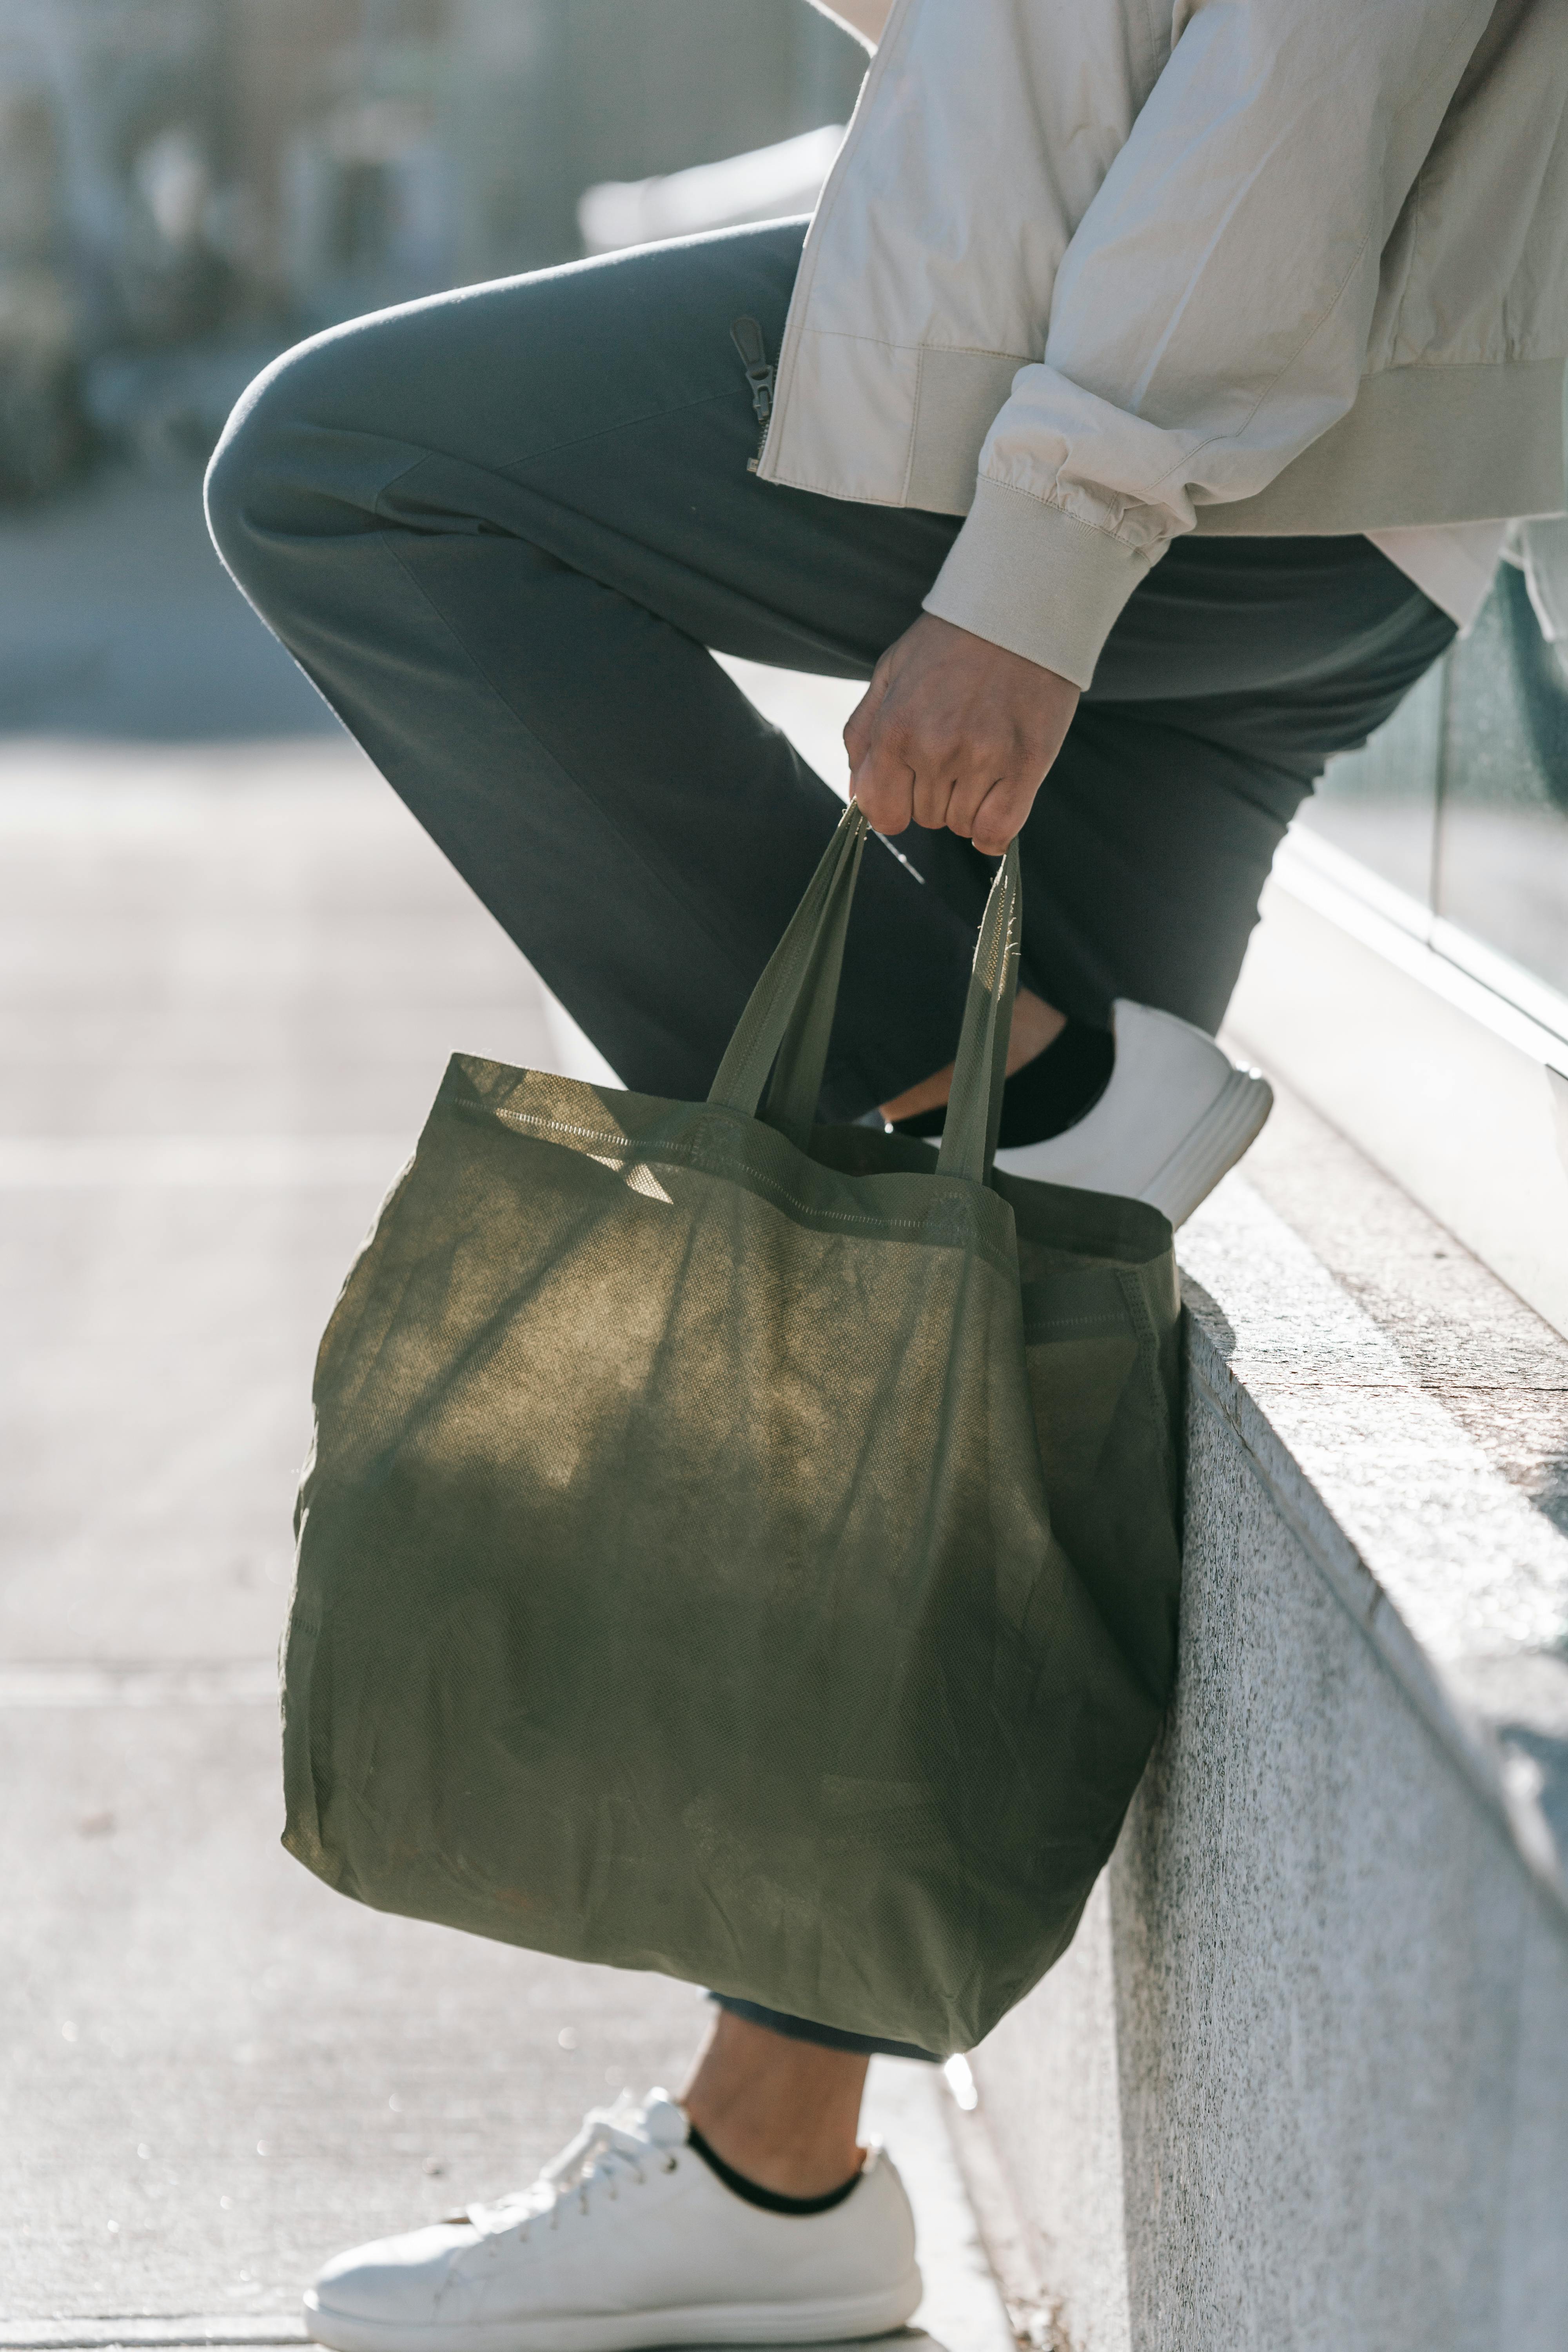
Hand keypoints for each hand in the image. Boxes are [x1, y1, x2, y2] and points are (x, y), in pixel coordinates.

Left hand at [844, 612, 1078, 854]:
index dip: (895, 807)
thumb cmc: (951, 641)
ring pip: (963, 826)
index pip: (882, 813)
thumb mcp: (890, 674)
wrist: (1019, 608)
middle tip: (957, 749)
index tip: (910, 788)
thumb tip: (856, 796)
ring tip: (983, 756)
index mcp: (895, 729)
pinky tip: (998, 801)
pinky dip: (995, 830)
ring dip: (970, 804)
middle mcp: (935, 749)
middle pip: (926, 818)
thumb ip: (863, 736)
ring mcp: (982, 759)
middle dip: (936, 794)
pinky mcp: (1025, 764)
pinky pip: (998, 831)